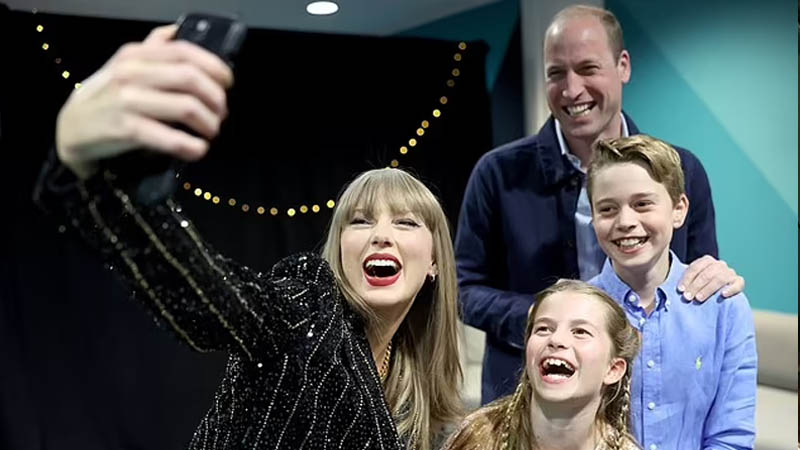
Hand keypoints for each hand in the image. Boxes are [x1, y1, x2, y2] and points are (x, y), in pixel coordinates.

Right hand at [55, 24, 232, 178]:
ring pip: (187, 107)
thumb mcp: (125, 66)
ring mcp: (128, 101)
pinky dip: (192, 147)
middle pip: (191, 79)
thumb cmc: (106, 96)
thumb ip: (151, 49)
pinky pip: (171, 139)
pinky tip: (198, 150)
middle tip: (221, 113)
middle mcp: (131, 73)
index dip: (215, 67)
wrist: (71, 128)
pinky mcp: (126, 130)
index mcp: (136, 55)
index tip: (227, 83)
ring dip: (209, 123)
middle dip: (216, 98)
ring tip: (210, 132)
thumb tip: (175, 31)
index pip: (185, 52)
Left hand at [678, 255, 744, 301]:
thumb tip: (675, 289)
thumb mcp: (692, 281)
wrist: (718, 291)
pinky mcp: (739, 282)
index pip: (695, 268)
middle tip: (687, 297)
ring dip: (708, 289)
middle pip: (706, 274)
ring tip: (699, 298)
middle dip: (695, 286)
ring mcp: (730, 272)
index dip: (687, 279)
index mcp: (706, 261)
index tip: (680, 290)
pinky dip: (731, 289)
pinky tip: (723, 295)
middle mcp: (719, 264)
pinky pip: (738, 284)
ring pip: (720, 279)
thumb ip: (687, 282)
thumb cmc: (700, 286)